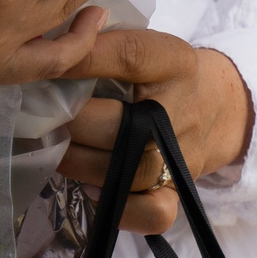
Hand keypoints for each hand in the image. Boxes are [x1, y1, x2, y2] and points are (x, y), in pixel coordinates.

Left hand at [56, 31, 251, 234]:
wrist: (213, 108)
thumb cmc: (158, 74)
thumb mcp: (143, 47)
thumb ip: (104, 45)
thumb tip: (45, 47)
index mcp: (174, 61)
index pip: (128, 55)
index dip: (82, 60)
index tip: (44, 66)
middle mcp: (182, 108)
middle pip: (122, 125)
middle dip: (74, 124)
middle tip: (43, 118)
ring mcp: (183, 154)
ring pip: (128, 171)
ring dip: (82, 165)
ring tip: (58, 149)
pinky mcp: (180, 190)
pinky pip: (153, 213)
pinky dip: (120, 208)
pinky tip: (92, 189)